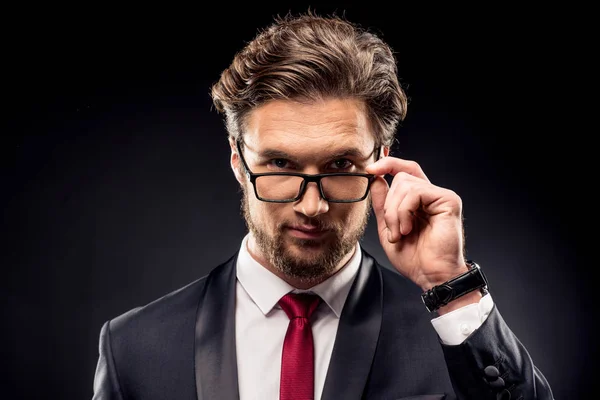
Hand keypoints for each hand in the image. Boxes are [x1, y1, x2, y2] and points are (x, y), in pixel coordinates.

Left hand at [366, 156, 469, 290]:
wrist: (430, 276)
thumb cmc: (414, 258)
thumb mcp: (388, 227)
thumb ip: (382, 203)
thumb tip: (376, 178)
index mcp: (419, 200)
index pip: (404, 170)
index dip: (387, 164)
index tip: (370, 169)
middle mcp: (431, 195)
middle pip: (401, 177)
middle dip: (388, 204)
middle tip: (392, 230)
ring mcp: (441, 196)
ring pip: (405, 184)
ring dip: (395, 212)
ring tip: (401, 233)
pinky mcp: (448, 200)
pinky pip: (416, 192)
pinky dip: (404, 211)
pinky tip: (408, 229)